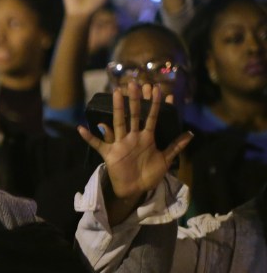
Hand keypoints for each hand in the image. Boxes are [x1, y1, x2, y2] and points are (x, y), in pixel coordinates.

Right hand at [77, 82, 192, 223]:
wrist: (136, 189)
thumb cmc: (150, 174)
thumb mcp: (166, 160)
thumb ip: (176, 146)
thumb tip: (191, 133)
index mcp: (147, 138)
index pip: (152, 117)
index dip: (156, 104)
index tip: (158, 89)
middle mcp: (133, 137)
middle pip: (134, 115)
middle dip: (136, 99)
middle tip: (135, 83)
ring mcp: (120, 144)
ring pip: (118, 123)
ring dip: (117, 108)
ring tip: (116, 93)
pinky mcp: (109, 154)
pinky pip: (98, 144)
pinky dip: (89, 137)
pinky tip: (81, 129)